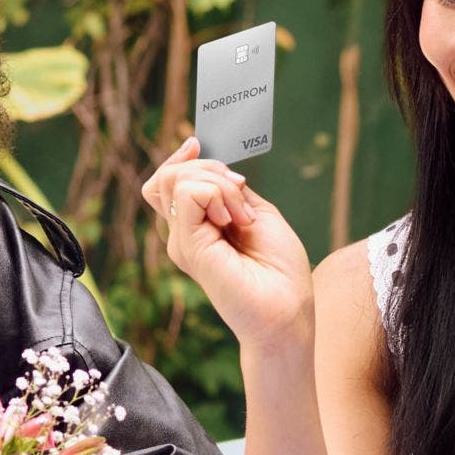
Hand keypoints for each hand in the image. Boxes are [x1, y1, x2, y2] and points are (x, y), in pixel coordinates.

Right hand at [139, 136, 314, 347]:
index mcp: (197, 226)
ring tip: (242, 215)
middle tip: (241, 192)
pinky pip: (189, 193)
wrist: (287, 310)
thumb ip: (227, 190)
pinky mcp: (187, 247)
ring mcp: (181, 241)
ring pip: (176, 179)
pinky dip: (218, 194)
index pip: (166, 183)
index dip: (179, 158)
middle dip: (208, 167)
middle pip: (167, 176)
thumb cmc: (279, 269)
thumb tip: (205, 163)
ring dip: (219, 182)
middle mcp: (183, 234)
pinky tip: (235, 220)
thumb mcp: (255, 212)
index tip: (197, 144)